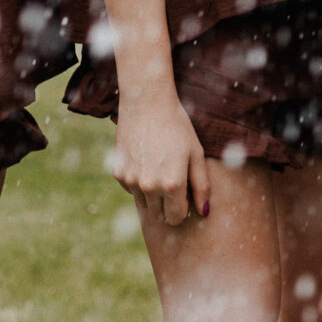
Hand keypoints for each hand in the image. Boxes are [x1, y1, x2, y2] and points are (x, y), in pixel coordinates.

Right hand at [113, 87, 211, 225]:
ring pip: (144, 204)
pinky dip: (139, 183)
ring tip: (161, 168)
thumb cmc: (178, 127)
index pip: (176, 217)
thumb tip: (203, 212)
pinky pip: (131, 189)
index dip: (183, 210)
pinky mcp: (118, 173)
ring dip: (153, 195)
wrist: (147, 104)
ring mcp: (131, 181)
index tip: (186, 197)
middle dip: (168, 205)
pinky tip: (146, 161)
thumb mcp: (196, 153)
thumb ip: (201, 185)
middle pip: (159, 214)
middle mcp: (149, 187)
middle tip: (174, 182)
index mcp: (172, 184)